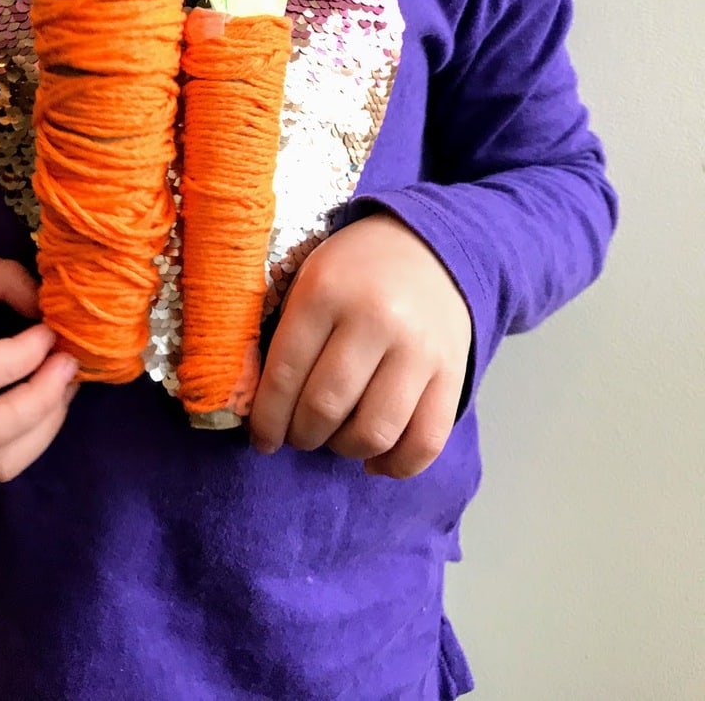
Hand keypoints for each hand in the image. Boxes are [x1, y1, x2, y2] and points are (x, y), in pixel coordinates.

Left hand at [249, 213, 472, 476]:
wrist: (426, 245)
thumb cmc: (353, 271)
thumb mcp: (307, 280)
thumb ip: (284, 335)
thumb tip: (259, 407)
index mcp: (325, 291)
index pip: (284, 373)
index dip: (267, 418)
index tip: (262, 439)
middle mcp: (375, 318)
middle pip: (326, 406)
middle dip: (302, 434)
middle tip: (298, 434)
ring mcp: (419, 348)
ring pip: (375, 431)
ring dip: (344, 449)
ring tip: (335, 438)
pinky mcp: (452, 371)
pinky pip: (426, 440)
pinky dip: (397, 466)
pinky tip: (374, 460)